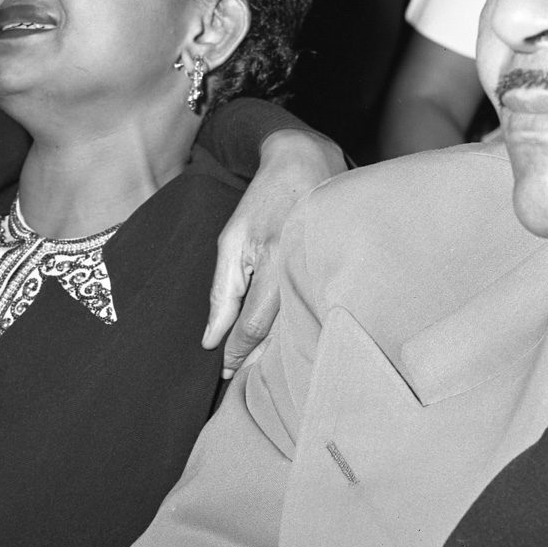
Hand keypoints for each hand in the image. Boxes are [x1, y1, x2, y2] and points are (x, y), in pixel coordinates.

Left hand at [204, 130, 344, 377]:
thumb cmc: (262, 202)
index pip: (253, 327)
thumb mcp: (230, 242)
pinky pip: (315, 309)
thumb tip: (211, 339)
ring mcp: (323, 271)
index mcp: (274, 264)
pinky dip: (300, 329)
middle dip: (258, 360)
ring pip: (301, 327)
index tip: (225, 373)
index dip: (237, 353)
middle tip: (242, 383)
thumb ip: (222, 292)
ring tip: (263, 374)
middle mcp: (302, 272)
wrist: (305, 163)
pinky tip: (289, 343)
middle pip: (280, 335)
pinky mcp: (336, 271)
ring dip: (280, 351)